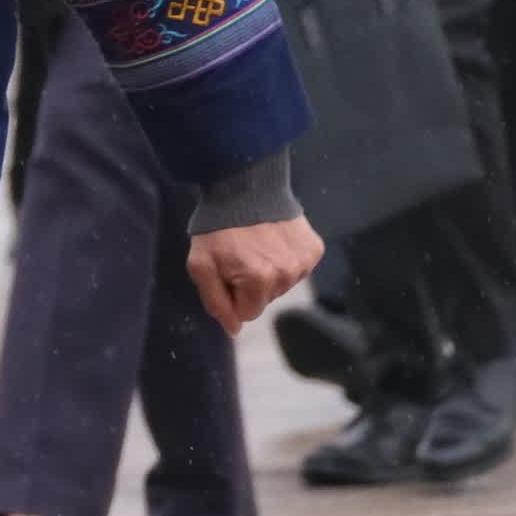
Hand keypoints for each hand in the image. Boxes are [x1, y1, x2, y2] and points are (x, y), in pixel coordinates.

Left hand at [188, 216, 324, 338]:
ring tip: (256, 245)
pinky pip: (298, 269)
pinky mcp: (314, 249)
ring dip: (269, 271)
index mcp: (259, 280)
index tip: (226, 271)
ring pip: (282, 286)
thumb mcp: (201, 265)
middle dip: (250, 284)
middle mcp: (287, 274)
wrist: (244, 185)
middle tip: (240, 256)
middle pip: (266, 300)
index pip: (247, 313)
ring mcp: (304, 261)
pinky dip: (286, 259)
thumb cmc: (217, 227)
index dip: (232, 295)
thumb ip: (215, 302)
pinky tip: (273, 240)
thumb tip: (234, 330)